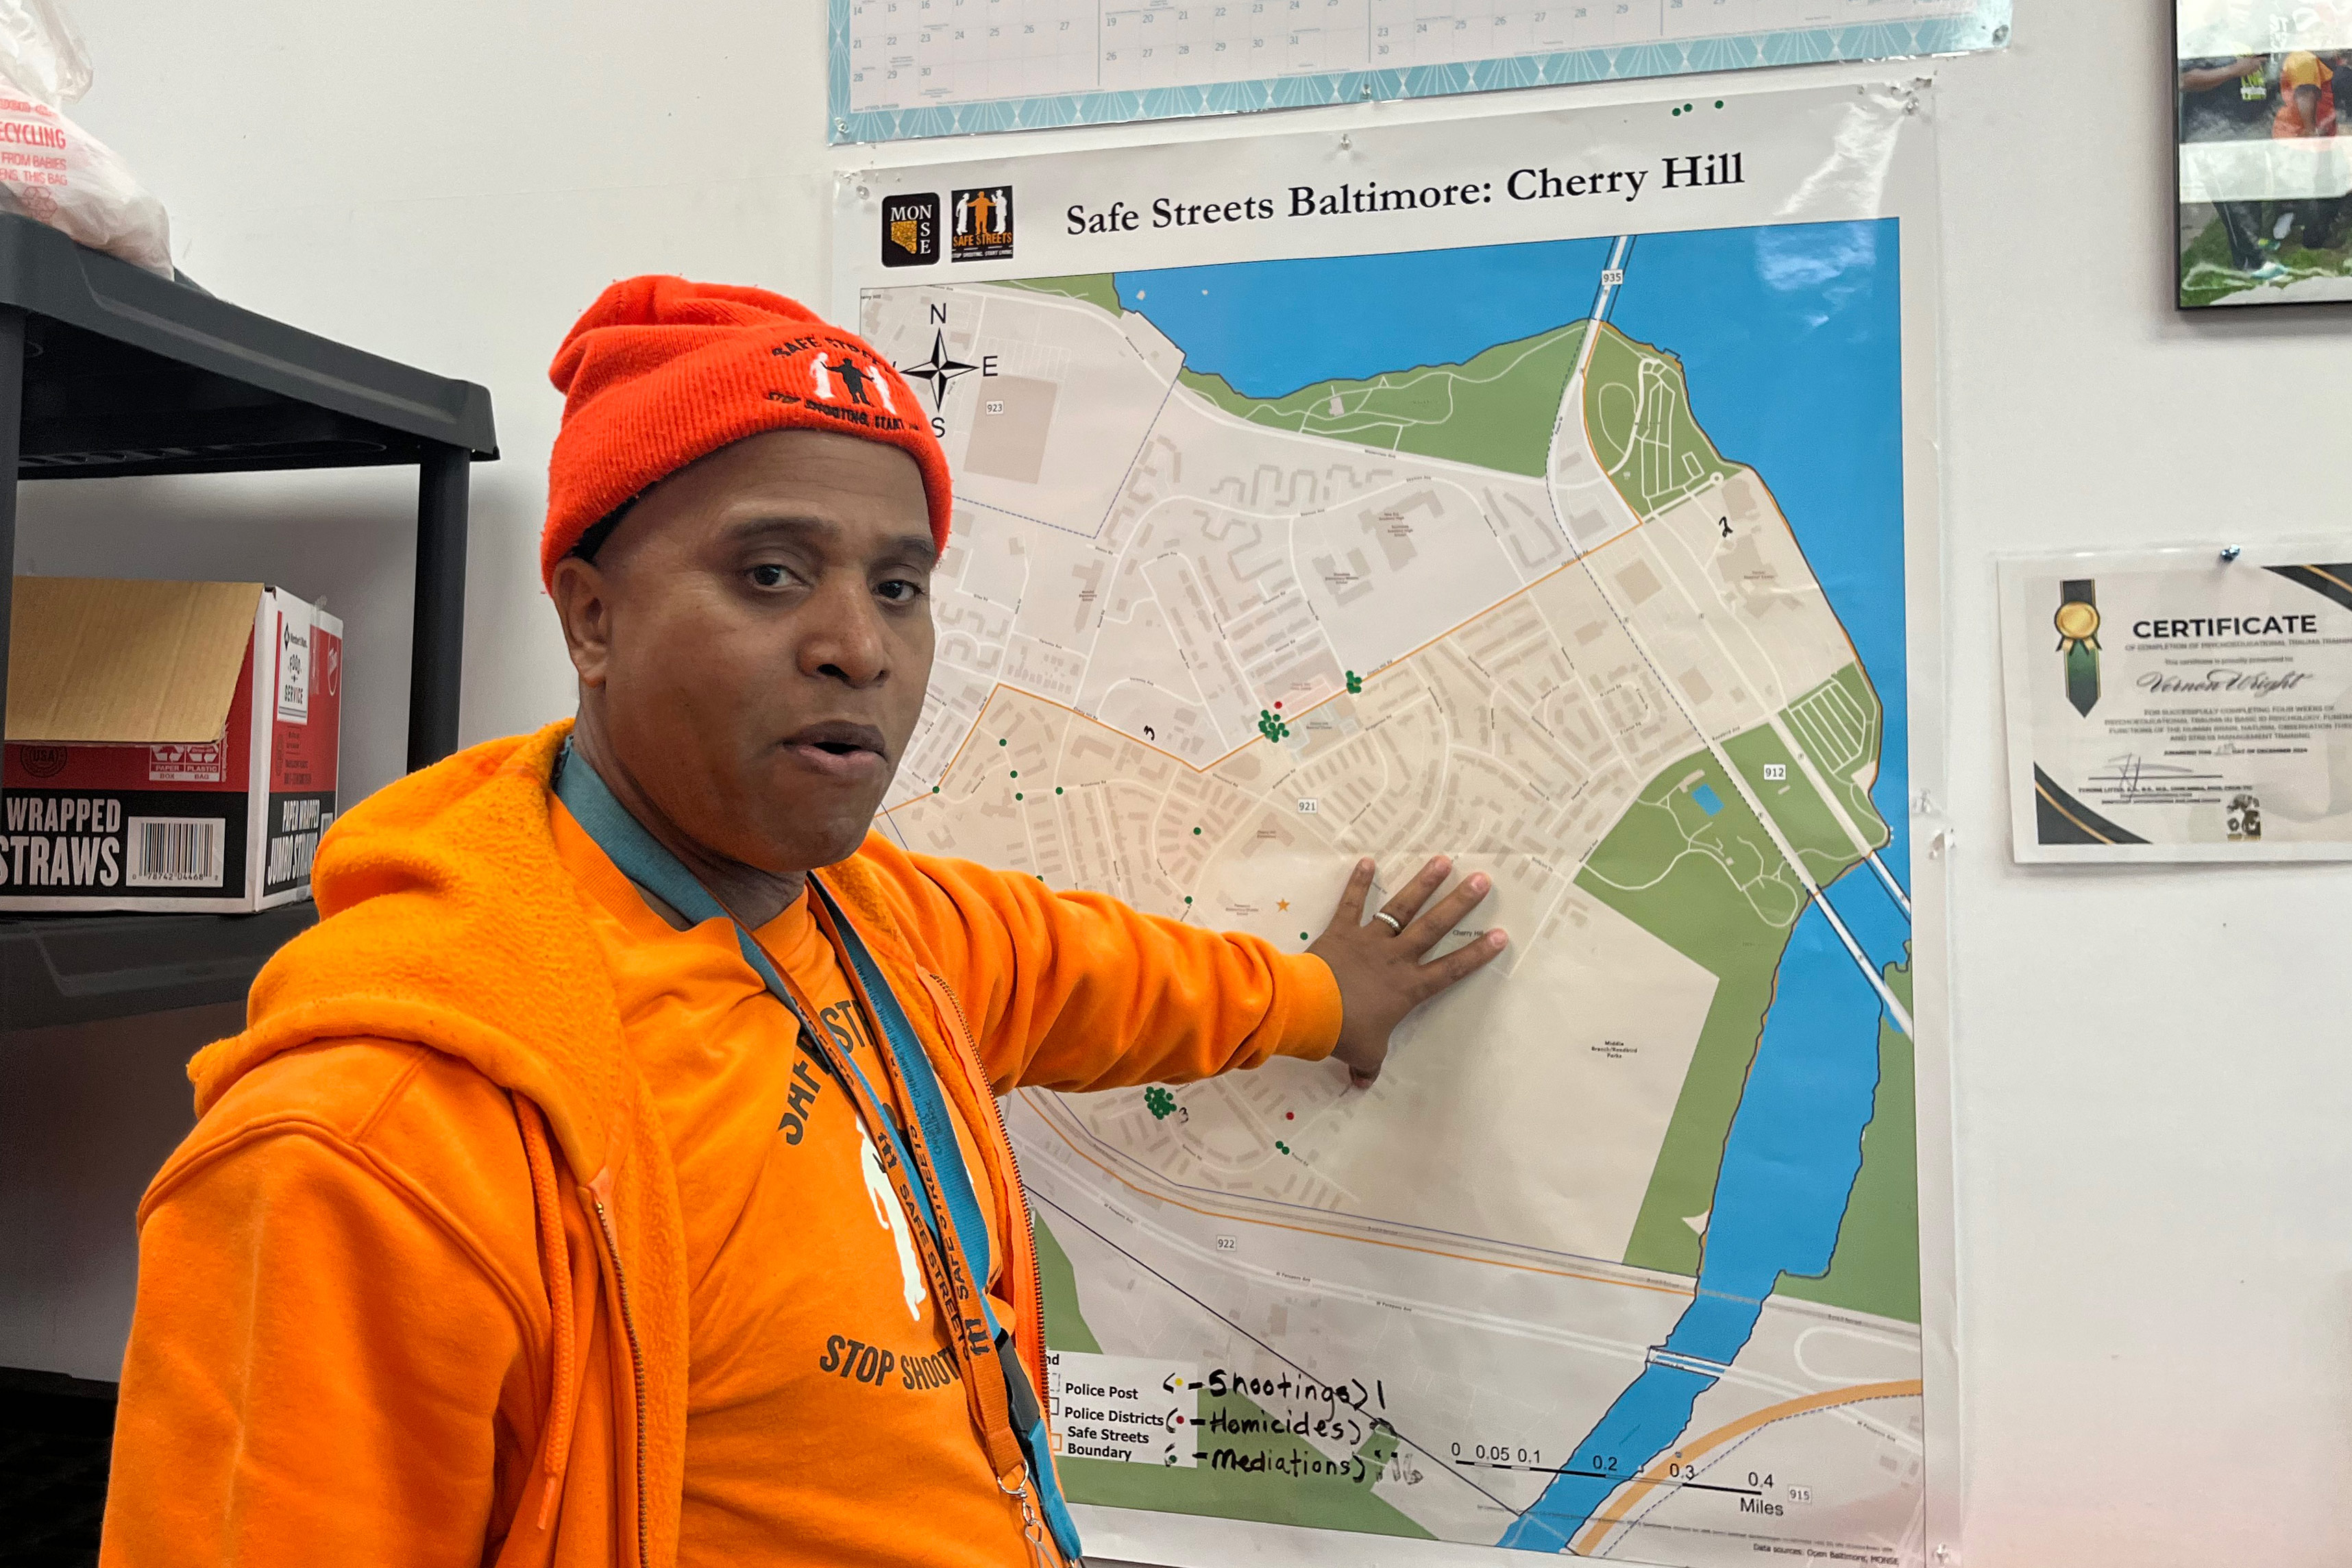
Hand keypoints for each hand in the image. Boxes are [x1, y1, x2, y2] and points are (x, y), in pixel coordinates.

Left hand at [1309, 855, 1507, 1086]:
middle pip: (1434, 927)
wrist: (1310, 1011)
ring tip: (1442, 860)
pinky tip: (1367, 860)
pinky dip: (1358, 882)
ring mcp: (1370, 940)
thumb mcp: (1364, 1054)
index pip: (1451, 970)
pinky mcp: (1342, 931)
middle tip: (1481, 879)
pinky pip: (1351, 903)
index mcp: (1408, 988)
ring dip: (1422, 883)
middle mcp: (1396, 958)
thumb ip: (1368, 1066)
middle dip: (1460, 903)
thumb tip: (1361, 1085)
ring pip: (1401, 907)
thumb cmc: (1344, 1033)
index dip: (1476, 954)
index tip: (1501, 935)